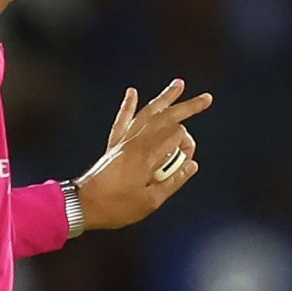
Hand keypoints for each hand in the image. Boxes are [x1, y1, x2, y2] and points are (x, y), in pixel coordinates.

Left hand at [73, 79, 212, 230]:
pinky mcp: (114, 145)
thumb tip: (192, 165)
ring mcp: (124, 141)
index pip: (177, 136)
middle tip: (207, 98)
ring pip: (147, 112)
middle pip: (166, 117)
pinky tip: (132, 92)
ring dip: (164, 98)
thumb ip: (174, 181)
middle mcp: (136, 142)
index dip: (188, 145)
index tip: (185, 162)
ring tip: (179, 84)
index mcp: (147, 155)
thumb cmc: (118, 206)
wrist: (84, 205)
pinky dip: (128, 105)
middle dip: (188, 107)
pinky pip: (122, 120)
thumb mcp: (151, 201)